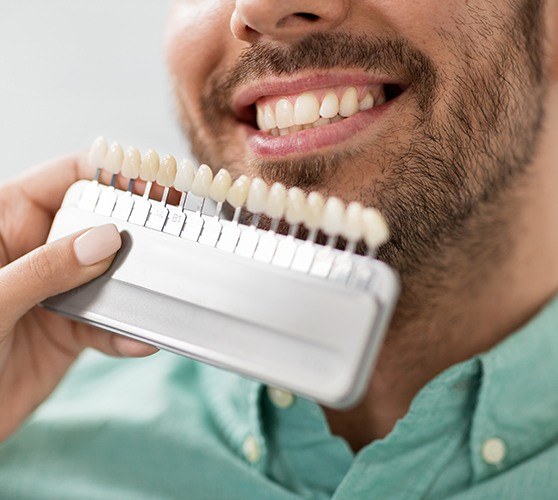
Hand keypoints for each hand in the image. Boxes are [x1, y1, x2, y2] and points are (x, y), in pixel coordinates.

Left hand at [0, 153, 156, 440]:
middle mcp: (34, 251)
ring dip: (136, 288)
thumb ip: (46, 268)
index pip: (64, 178)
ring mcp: (54, 290)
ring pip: (108, 275)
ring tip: (162, 292)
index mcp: (5, 223)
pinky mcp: (68, 330)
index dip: (110, 173)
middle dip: (134, 230)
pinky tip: (139, 339)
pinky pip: (106, 323)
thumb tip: (106, 239)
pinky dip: (125, 332)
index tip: (154, 180)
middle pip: (96, 224)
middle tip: (174, 233)